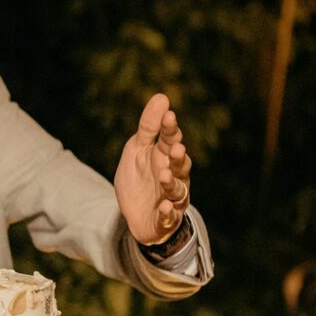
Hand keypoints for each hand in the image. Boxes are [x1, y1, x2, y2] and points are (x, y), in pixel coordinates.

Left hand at [113, 92, 193, 243]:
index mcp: (164, 155)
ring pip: (178, 190)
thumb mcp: (136, 150)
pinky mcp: (166, 218)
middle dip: (178, 157)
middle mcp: (173, 174)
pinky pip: (170, 216)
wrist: (135, 215)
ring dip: (172, 183)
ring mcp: (171, 197)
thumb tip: (161, 96)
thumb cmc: (139, 178)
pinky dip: (167, 212)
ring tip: (164, 175)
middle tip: (175, 149)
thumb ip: (147, 127)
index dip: (170, 128)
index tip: (168, 116)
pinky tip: (163, 207)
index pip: (170, 139)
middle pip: (180, 164)